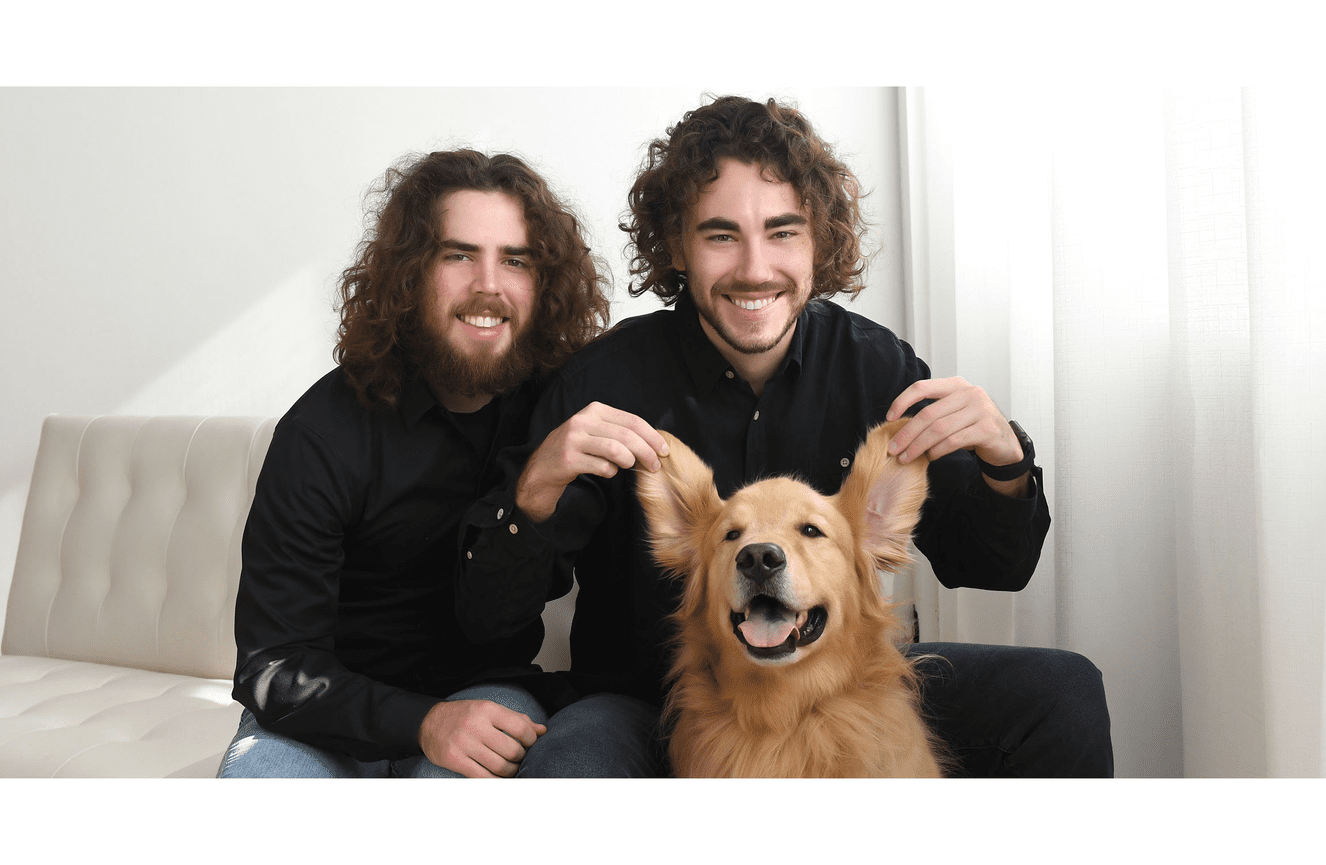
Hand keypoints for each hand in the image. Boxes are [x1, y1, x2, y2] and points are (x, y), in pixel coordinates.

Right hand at [418, 699, 545, 777]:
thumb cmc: (465, 716)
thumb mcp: (490, 709)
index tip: (530, 743)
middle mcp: (475, 725)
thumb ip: (516, 719)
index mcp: (487, 709)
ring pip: (499, 766)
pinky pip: (482, 777)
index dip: (531, 739)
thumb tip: (542, 731)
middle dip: (521, 758)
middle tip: (519, 758)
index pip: (520, 728)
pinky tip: (498, 777)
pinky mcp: (454, 759)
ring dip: (510, 771)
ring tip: (510, 768)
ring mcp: (464, 743)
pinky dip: (495, 780)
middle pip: (512, 750)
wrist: (429, 722)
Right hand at [516, 402, 668, 522]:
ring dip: (629, 461)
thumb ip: (619, 431)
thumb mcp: (595, 431)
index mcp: (594, 410)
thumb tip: (653, 442)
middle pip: (627, 436)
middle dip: (647, 452)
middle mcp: (583, 421)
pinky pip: (602, 467)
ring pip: (616, 450)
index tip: (665, 450)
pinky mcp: (569, 458)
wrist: (542, 467)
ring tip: (630, 467)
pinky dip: (610, 472)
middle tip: (656, 465)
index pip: (632, 420)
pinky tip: (607, 472)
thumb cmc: (576, 449)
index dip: (652, 436)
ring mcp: (574, 439)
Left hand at [885, 377, 1027, 488]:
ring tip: (907, 458)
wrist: (1005, 443)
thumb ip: (933, 411)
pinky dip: (937, 451)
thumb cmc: (973, 427)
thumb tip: (898, 426)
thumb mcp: (954, 412)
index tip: (889, 418)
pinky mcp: (987, 429)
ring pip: (939, 429)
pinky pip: (953, 441)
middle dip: (907, 433)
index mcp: (956, 385)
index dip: (902, 401)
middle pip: (928, 414)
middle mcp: (969, 393)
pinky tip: (930, 457)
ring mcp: (980, 410)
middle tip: (893, 449)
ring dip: (918, 446)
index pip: (922, 387)